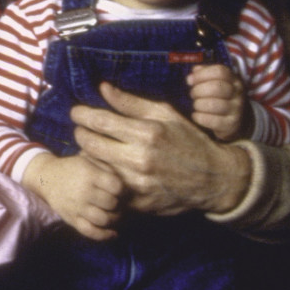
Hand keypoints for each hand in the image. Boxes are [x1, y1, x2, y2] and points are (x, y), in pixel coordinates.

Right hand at [22, 151, 123, 239]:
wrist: (46, 177)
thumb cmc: (73, 167)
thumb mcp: (88, 159)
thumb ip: (107, 168)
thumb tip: (126, 183)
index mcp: (89, 174)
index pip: (117, 186)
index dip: (122, 189)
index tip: (119, 189)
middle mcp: (83, 191)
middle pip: (112, 203)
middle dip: (119, 203)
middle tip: (118, 202)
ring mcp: (77, 207)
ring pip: (104, 219)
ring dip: (114, 219)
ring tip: (115, 214)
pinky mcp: (72, 220)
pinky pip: (91, 232)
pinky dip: (105, 235)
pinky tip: (114, 233)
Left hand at [70, 83, 251, 215]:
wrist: (214, 179)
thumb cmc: (189, 140)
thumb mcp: (165, 115)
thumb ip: (131, 103)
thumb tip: (103, 88)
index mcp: (147, 133)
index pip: (100, 121)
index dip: (82, 115)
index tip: (75, 111)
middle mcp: (140, 158)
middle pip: (91, 144)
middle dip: (80, 133)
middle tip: (80, 128)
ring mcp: (137, 183)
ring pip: (96, 166)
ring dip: (87, 154)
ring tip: (89, 146)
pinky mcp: (137, 202)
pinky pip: (107, 186)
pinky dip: (101, 175)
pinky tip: (102, 166)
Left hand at [188, 63, 251, 140]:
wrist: (234, 120)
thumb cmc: (219, 97)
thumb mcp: (214, 82)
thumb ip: (203, 74)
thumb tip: (191, 76)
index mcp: (233, 79)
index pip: (220, 71)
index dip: (201, 74)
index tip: (190, 81)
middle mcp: (238, 93)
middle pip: (216, 87)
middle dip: (198, 90)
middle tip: (193, 94)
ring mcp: (236, 109)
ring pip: (213, 104)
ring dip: (198, 104)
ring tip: (196, 105)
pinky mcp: (231, 124)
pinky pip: (212, 121)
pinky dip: (199, 117)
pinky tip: (196, 116)